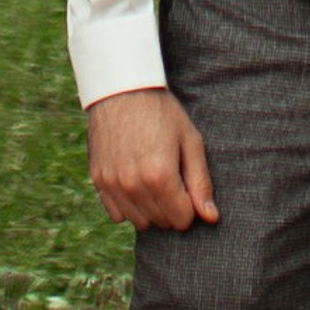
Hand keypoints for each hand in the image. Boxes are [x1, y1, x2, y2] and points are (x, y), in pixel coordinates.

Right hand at [86, 86, 219, 231]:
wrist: (122, 87)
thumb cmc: (161, 112)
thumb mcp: (190, 140)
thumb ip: (201, 182)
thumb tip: (211, 218)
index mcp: (159, 176)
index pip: (182, 219)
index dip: (190, 204)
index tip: (187, 184)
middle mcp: (133, 185)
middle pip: (162, 222)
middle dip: (172, 207)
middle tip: (172, 177)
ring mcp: (113, 184)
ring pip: (139, 222)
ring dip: (151, 209)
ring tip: (154, 179)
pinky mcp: (98, 180)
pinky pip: (117, 214)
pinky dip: (128, 206)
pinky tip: (135, 183)